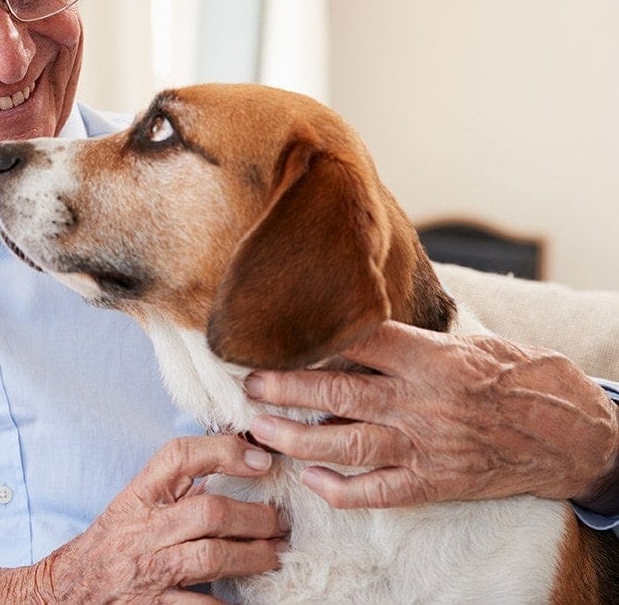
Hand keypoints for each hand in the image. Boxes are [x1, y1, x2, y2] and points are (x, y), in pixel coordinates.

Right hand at [0, 435, 286, 602]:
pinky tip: (248, 599)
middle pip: (209, 512)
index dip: (223, 451)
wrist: (65, 591)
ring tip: (275, 554)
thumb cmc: (109, 546)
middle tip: (280, 521)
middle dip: (255, 517)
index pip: (178, 457)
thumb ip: (175, 491)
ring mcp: (149, 572)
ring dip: (254, 556)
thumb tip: (234, 467)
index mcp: (138, 497)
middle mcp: (143, 531)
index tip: (261, 460)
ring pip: (212, 558)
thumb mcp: (133, 507)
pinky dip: (228, 604)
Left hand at [243, 320, 618, 509]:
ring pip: (345, 442)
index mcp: (429, 357)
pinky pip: (377, 491)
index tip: (272, 334)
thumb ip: (411, 340)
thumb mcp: (467, 342)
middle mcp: (421, 400)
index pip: (358, 339)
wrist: (572, 433)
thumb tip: (353, 328)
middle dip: (283, 387)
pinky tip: (312, 479)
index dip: (311, 338)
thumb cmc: (518, 377)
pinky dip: (339, 489)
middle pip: (336, 390)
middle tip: (248, 383)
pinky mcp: (435, 482)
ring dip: (295, 437)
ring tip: (259, 429)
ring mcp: (426, 444)